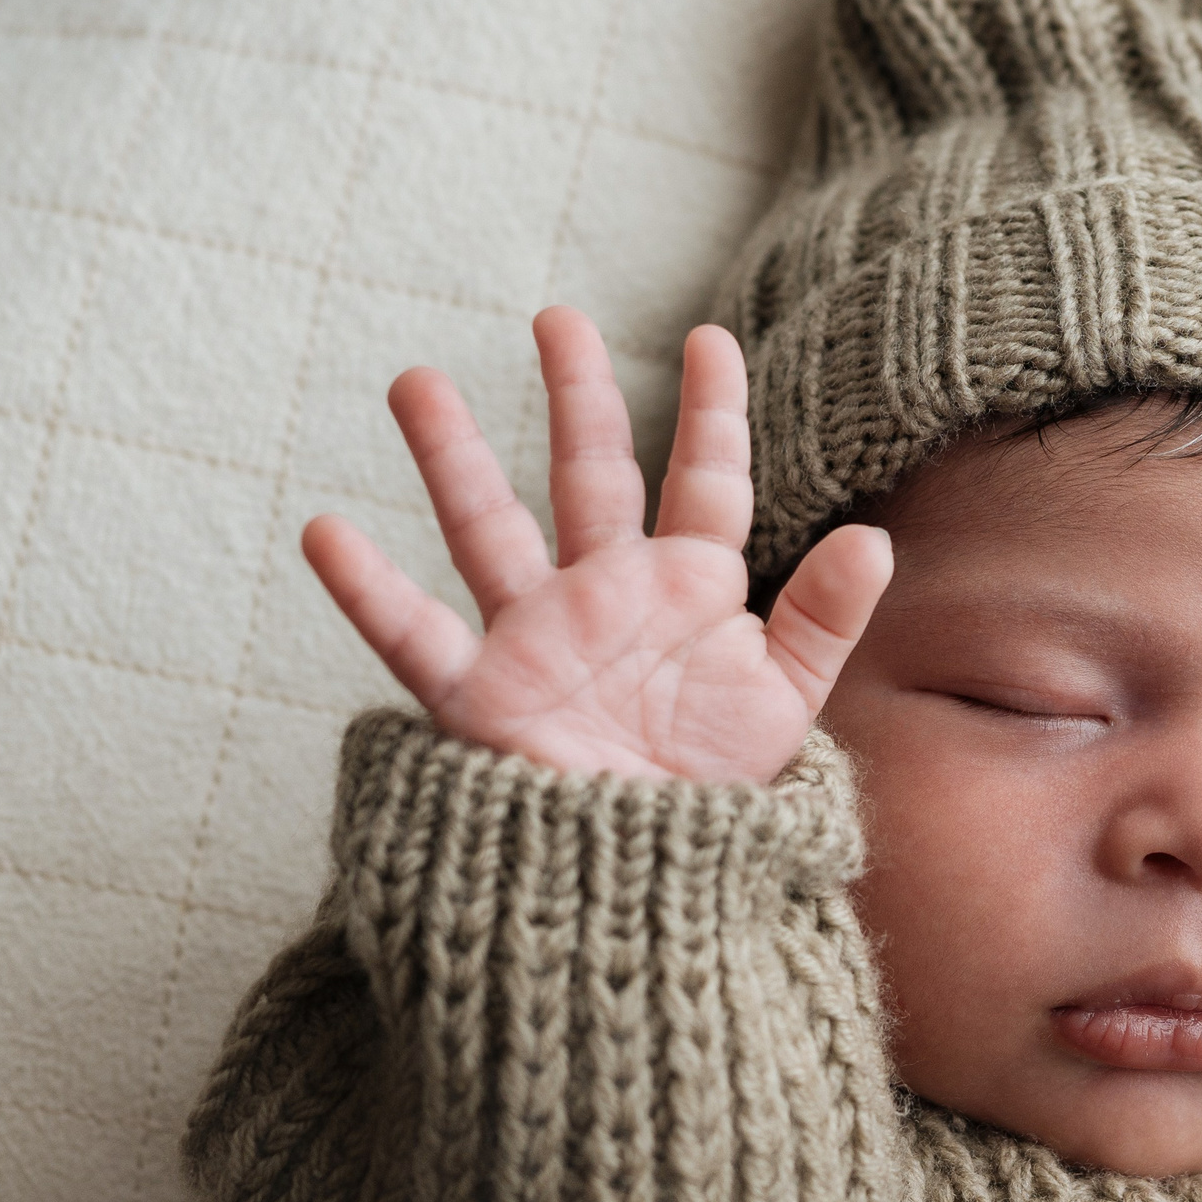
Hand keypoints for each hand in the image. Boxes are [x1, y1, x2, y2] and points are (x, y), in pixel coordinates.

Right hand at [302, 307, 892, 783]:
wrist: (654, 884)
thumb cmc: (717, 792)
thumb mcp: (785, 703)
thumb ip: (824, 619)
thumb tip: (876, 539)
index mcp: (688, 591)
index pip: (705, 481)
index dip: (712, 411)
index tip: (713, 337)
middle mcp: (607, 596)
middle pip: (590, 476)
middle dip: (579, 397)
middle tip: (558, 317)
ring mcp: (538, 638)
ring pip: (488, 528)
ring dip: (452, 456)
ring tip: (416, 381)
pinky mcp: (483, 698)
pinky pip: (415, 635)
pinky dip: (368, 590)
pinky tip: (325, 531)